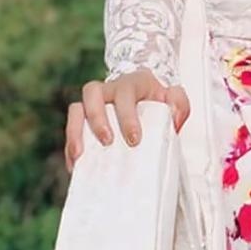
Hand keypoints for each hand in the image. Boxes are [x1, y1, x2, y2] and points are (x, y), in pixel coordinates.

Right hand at [64, 70, 189, 172]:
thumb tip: (173, 119)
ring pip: (76, 109)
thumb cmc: (157, 98)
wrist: (143, 94)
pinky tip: (75, 166)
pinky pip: (71, 129)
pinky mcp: (83, 119)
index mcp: (130, 83)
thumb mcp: (174, 97)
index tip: (134, 139)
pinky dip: (70, 146)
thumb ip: (179, 104)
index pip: (125, 94)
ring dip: (75, 132)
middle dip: (97, 118)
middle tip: (107, 142)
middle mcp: (107, 89)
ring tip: (79, 156)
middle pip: (92, 93)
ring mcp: (92, 103)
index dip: (127, 116)